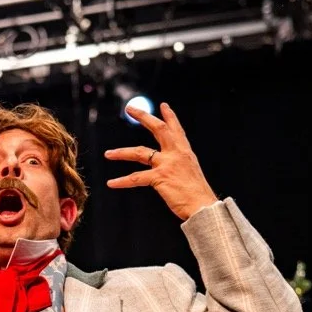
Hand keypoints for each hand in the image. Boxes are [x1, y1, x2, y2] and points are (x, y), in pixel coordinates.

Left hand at [105, 102, 217, 220]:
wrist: (203, 206)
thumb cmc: (197, 194)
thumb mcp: (190, 173)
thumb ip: (179, 166)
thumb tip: (171, 169)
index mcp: (185, 152)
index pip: (176, 130)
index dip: (169, 116)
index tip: (163, 106)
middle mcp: (176, 154)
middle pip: (158, 129)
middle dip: (143, 117)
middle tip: (130, 108)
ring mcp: (167, 164)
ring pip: (139, 152)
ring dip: (121, 153)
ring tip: (108, 154)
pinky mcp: (159, 177)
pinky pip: (136, 178)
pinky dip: (122, 181)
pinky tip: (112, 183)